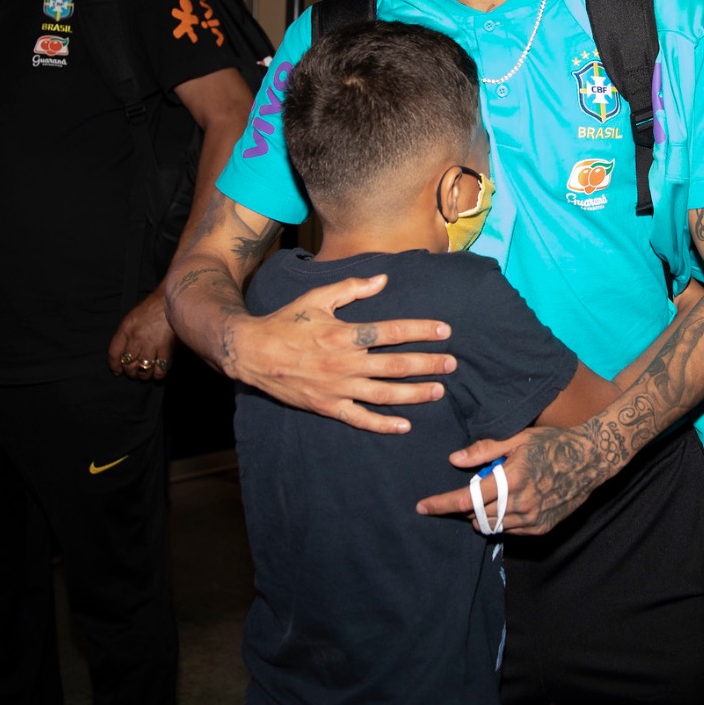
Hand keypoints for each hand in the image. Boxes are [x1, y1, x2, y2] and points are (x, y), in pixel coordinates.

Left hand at [107, 291, 176, 380]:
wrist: (173, 298)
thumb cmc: (154, 306)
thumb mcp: (134, 317)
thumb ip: (128, 334)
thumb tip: (128, 353)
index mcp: (126, 329)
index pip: (114, 353)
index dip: (114, 365)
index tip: (117, 371)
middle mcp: (137, 338)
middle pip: (128, 364)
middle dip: (130, 372)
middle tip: (134, 374)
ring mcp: (152, 344)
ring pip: (143, 369)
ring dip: (143, 376)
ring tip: (146, 375)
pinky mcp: (167, 349)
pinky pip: (160, 369)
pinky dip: (158, 375)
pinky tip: (158, 374)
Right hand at [227, 274, 454, 433]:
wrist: (251, 353)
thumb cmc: (286, 323)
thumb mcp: (317, 298)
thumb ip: (352, 289)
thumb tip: (383, 279)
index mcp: (344, 334)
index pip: (392, 332)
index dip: (421, 331)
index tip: (444, 331)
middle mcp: (345, 363)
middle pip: (396, 365)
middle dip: (428, 364)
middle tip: (452, 364)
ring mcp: (338, 388)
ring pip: (384, 394)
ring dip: (414, 394)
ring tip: (438, 391)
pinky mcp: (328, 406)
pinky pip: (360, 419)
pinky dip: (383, 424)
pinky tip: (405, 425)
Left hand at [416, 425, 609, 535]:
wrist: (591, 459)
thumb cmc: (553, 443)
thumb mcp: (518, 438)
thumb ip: (484, 450)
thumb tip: (454, 460)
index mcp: (511, 478)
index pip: (466, 497)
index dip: (441, 504)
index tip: (422, 507)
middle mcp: (521, 503)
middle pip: (475, 515)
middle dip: (463, 507)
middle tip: (468, 491)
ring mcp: (532, 518)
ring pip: (492, 526)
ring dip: (482, 515)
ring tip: (491, 496)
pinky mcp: (541, 527)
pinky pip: (510, 530)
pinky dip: (502, 520)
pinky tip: (510, 503)